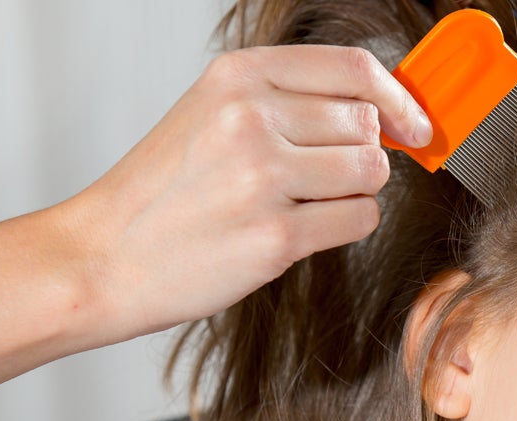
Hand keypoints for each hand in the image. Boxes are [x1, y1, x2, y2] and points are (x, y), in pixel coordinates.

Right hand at [63, 44, 431, 343]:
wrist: (103, 257)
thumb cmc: (164, 192)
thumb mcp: (213, 114)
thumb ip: (291, 100)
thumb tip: (386, 110)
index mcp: (238, 77)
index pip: (355, 67)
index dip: (397, 97)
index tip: (412, 123)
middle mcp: (251, 117)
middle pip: (369, 124)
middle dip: (363, 154)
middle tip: (321, 178)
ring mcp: (264, 177)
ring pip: (372, 173)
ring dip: (354, 192)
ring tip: (303, 204)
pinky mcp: (276, 236)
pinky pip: (359, 219)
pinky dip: (344, 227)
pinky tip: (300, 230)